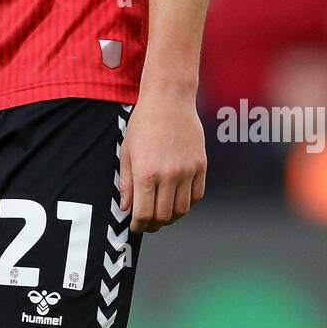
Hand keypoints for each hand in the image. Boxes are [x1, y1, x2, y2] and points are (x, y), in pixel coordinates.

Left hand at [119, 93, 205, 233]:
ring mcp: (187, 171)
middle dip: (153, 225)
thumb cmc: (144, 123)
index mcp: (146, 172)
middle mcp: (168, 175)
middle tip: (147, 224)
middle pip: (163, 216)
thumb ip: (126, 182)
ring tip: (162, 214)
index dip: (138, 226)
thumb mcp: (127, 152)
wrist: (169, 100)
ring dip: (171, 218)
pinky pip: (197, 195)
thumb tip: (125, 207)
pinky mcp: (201, 166)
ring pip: (182, 210)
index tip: (135, 227)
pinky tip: (178, 201)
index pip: (143, 213)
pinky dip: (187, 204)